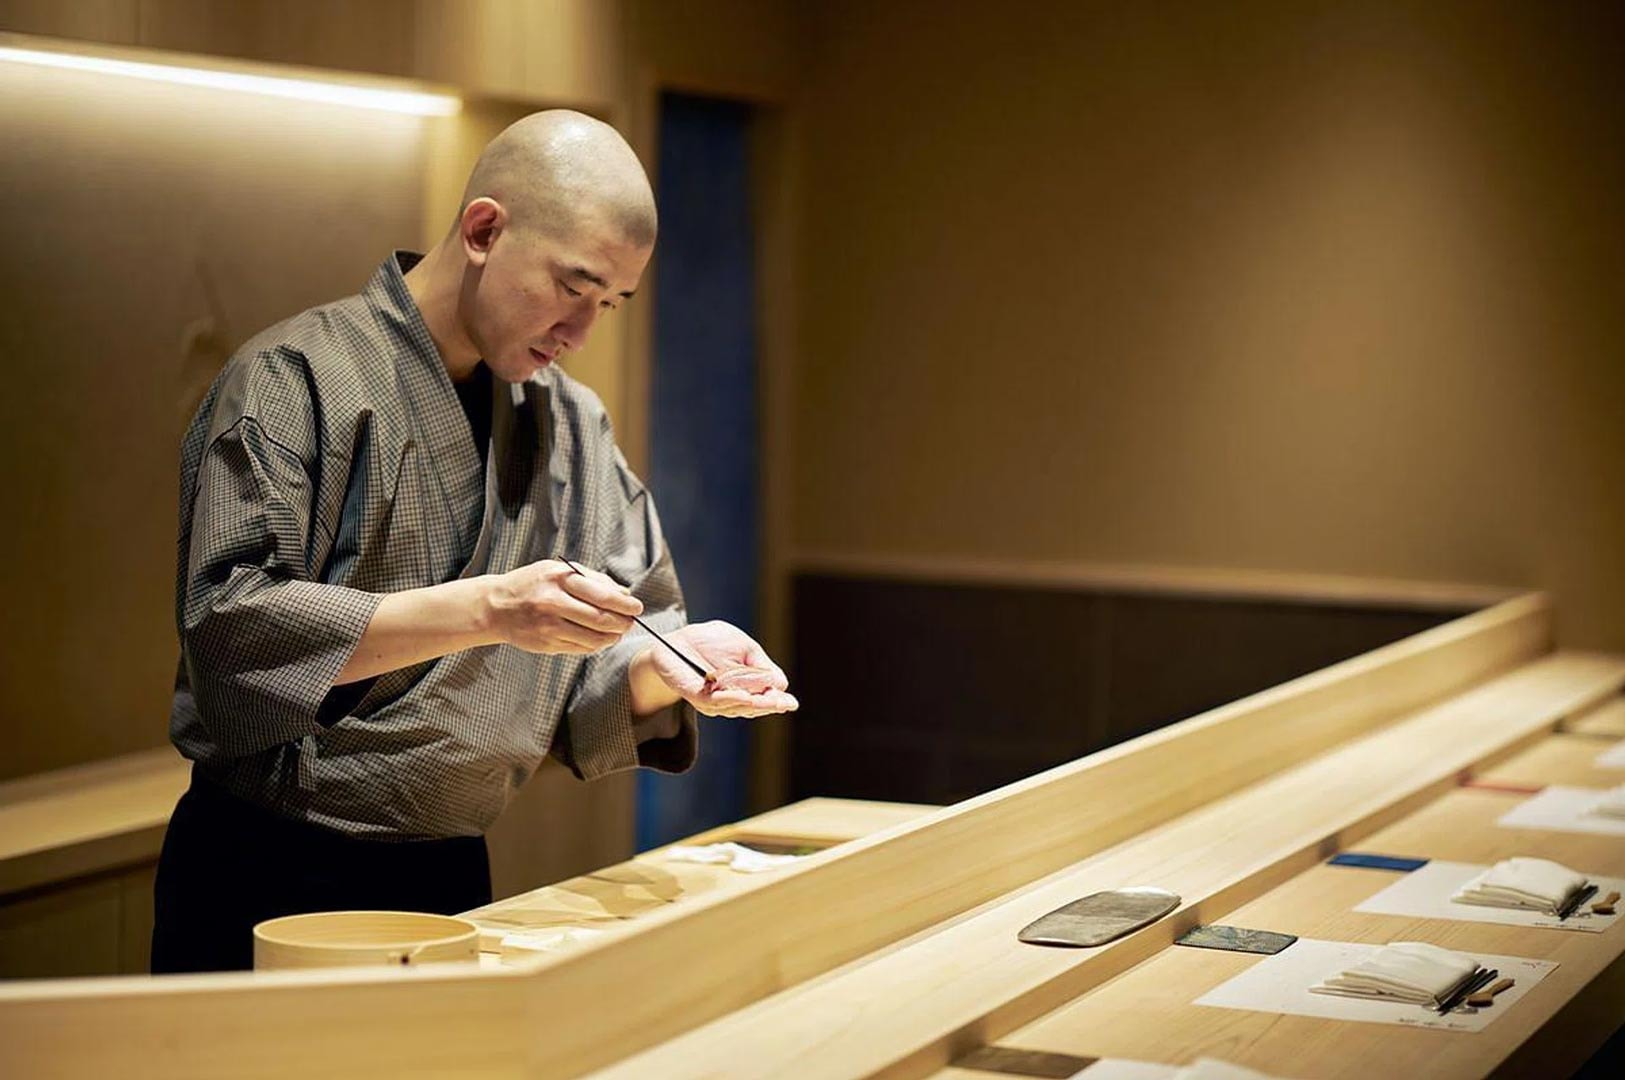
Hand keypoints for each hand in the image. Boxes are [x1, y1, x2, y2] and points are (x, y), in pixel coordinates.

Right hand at [485, 560, 642, 653]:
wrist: (496, 607)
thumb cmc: (533, 584)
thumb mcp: (559, 571)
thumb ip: (592, 579)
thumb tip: (624, 593)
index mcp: (558, 580)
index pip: (601, 595)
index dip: (624, 604)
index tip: (637, 607)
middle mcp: (553, 604)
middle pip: (600, 619)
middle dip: (622, 623)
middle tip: (631, 622)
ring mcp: (549, 627)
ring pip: (593, 638)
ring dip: (612, 637)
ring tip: (619, 631)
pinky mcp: (547, 645)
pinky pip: (580, 649)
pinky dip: (596, 645)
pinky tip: (601, 639)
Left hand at [646, 621, 797, 717]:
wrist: (678, 638)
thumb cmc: (712, 642)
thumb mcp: (744, 648)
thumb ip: (761, 666)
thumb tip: (781, 684)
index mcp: (747, 686)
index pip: (766, 699)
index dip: (778, 702)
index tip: (791, 702)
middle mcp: (732, 697)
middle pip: (753, 706)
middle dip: (768, 705)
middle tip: (782, 703)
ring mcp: (713, 699)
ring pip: (735, 706)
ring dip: (750, 704)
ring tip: (764, 700)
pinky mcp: (695, 695)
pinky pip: (712, 701)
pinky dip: (728, 699)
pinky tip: (741, 695)